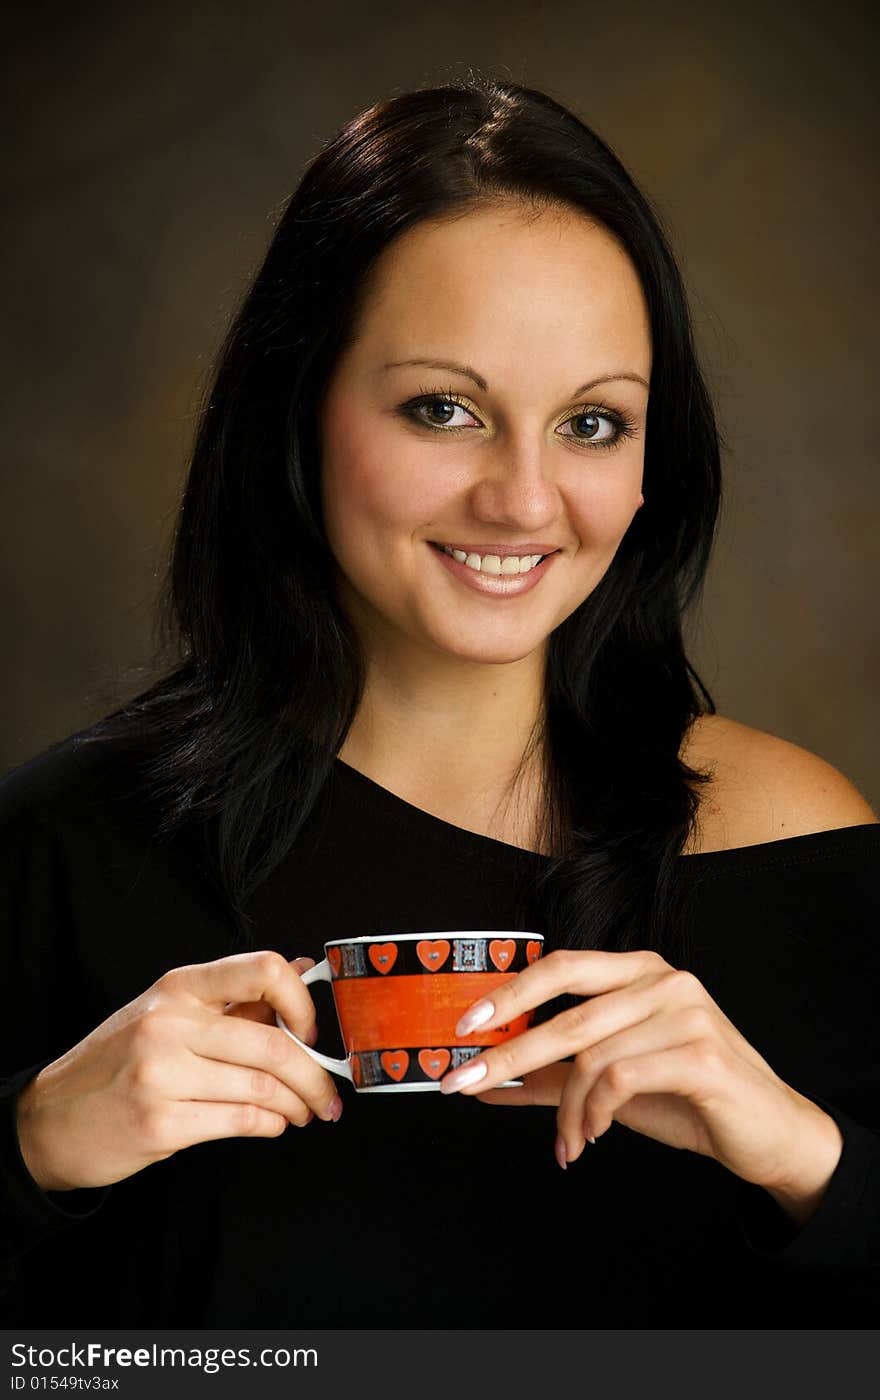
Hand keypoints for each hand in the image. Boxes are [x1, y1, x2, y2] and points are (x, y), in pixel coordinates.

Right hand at [15, 951, 341, 1192]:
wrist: (51, 1118)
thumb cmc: (119, 1062)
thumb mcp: (171, 1013)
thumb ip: (238, 998)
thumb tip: (304, 970)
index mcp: (179, 987)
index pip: (263, 969)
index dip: (302, 1000)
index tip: (311, 1029)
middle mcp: (170, 1023)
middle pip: (273, 1044)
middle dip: (314, 1075)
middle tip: (327, 1092)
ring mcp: (162, 1074)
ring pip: (263, 1088)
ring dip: (297, 1105)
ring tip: (304, 1112)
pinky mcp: (160, 1123)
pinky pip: (241, 1122)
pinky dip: (270, 1125)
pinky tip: (272, 1124)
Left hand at [439, 949, 842, 1208]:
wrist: (767, 1133)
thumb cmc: (689, 1099)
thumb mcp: (611, 1082)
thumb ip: (552, 1077)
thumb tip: (486, 1082)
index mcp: (640, 972)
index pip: (563, 966)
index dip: (511, 992)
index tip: (466, 1024)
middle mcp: (663, 980)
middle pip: (568, 1014)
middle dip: (510, 1052)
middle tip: (466, 1081)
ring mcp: (686, 1013)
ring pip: (592, 1055)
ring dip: (567, 1110)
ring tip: (566, 1141)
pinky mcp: (701, 1055)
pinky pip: (621, 1079)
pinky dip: (595, 1113)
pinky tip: (593, 1136)